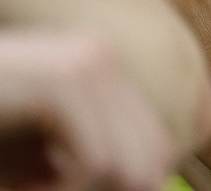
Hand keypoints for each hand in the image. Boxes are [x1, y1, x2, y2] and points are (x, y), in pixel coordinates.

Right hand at [0, 30, 173, 190]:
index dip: (124, 186)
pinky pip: (96, 161)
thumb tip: (146, 184)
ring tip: (32, 189)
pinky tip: (25, 188)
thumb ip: (89, 163)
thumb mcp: (37, 153)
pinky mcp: (59, 83)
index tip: (67, 190)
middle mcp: (102, 60)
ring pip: (128, 167)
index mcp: (104, 71)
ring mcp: (85, 65)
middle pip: (151, 159)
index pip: (157, 147)